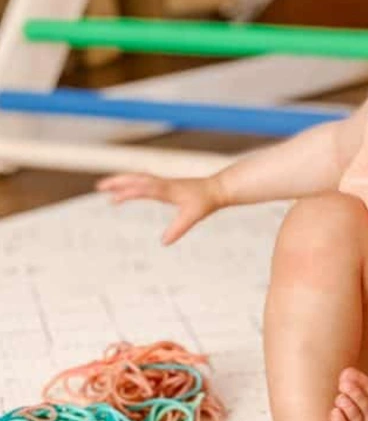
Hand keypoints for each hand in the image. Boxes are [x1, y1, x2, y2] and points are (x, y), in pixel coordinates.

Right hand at [97, 173, 224, 244]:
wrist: (217, 189)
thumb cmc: (205, 202)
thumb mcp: (193, 217)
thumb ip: (178, 229)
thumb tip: (163, 243)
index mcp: (167, 190)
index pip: (144, 189)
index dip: (128, 192)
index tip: (113, 198)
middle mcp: (162, 184)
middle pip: (136, 178)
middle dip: (117, 182)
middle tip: (99, 187)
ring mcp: (163, 183)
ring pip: (138, 178)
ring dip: (121, 181)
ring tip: (105, 188)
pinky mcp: (165, 185)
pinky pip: (143, 181)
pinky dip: (131, 183)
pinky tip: (126, 190)